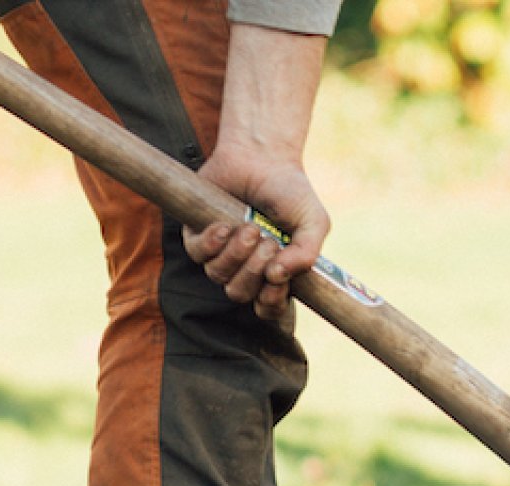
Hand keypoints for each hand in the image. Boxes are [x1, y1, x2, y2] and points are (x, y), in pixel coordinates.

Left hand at [183, 146, 327, 321]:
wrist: (261, 156)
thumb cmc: (289, 190)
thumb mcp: (312, 221)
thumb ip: (308, 252)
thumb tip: (279, 276)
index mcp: (274, 271)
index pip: (267, 307)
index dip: (270, 302)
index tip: (276, 281)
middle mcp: (245, 267)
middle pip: (239, 293)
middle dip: (254, 270)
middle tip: (268, 241)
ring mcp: (220, 253)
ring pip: (217, 276)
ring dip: (236, 254)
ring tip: (250, 227)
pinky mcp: (197, 236)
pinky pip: (197, 255)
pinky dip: (212, 243)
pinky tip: (225, 225)